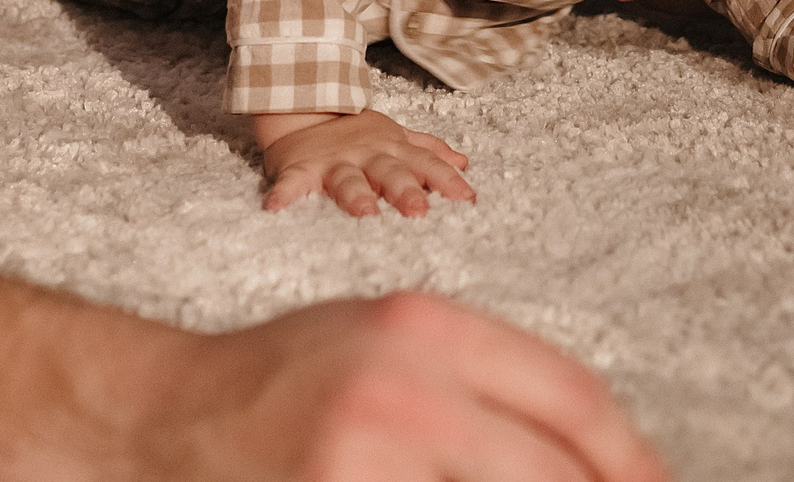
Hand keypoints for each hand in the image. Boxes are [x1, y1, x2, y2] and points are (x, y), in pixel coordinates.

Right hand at [150, 290, 669, 481]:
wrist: (166, 415)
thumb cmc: (284, 381)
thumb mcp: (387, 342)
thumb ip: (477, 378)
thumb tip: (583, 444)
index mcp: (429, 326)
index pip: (570, 395)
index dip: (627, 454)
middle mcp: (407, 382)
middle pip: (549, 467)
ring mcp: (368, 450)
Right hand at [255, 110, 476, 216]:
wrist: (305, 108)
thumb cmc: (356, 133)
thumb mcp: (395, 137)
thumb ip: (428, 151)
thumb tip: (463, 163)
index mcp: (392, 149)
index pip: (425, 163)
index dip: (446, 180)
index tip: (467, 198)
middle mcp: (367, 156)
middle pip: (390, 172)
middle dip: (405, 190)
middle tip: (419, 212)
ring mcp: (333, 162)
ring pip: (347, 179)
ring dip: (355, 195)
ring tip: (364, 212)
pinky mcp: (300, 168)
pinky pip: (291, 183)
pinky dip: (284, 194)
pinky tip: (275, 209)